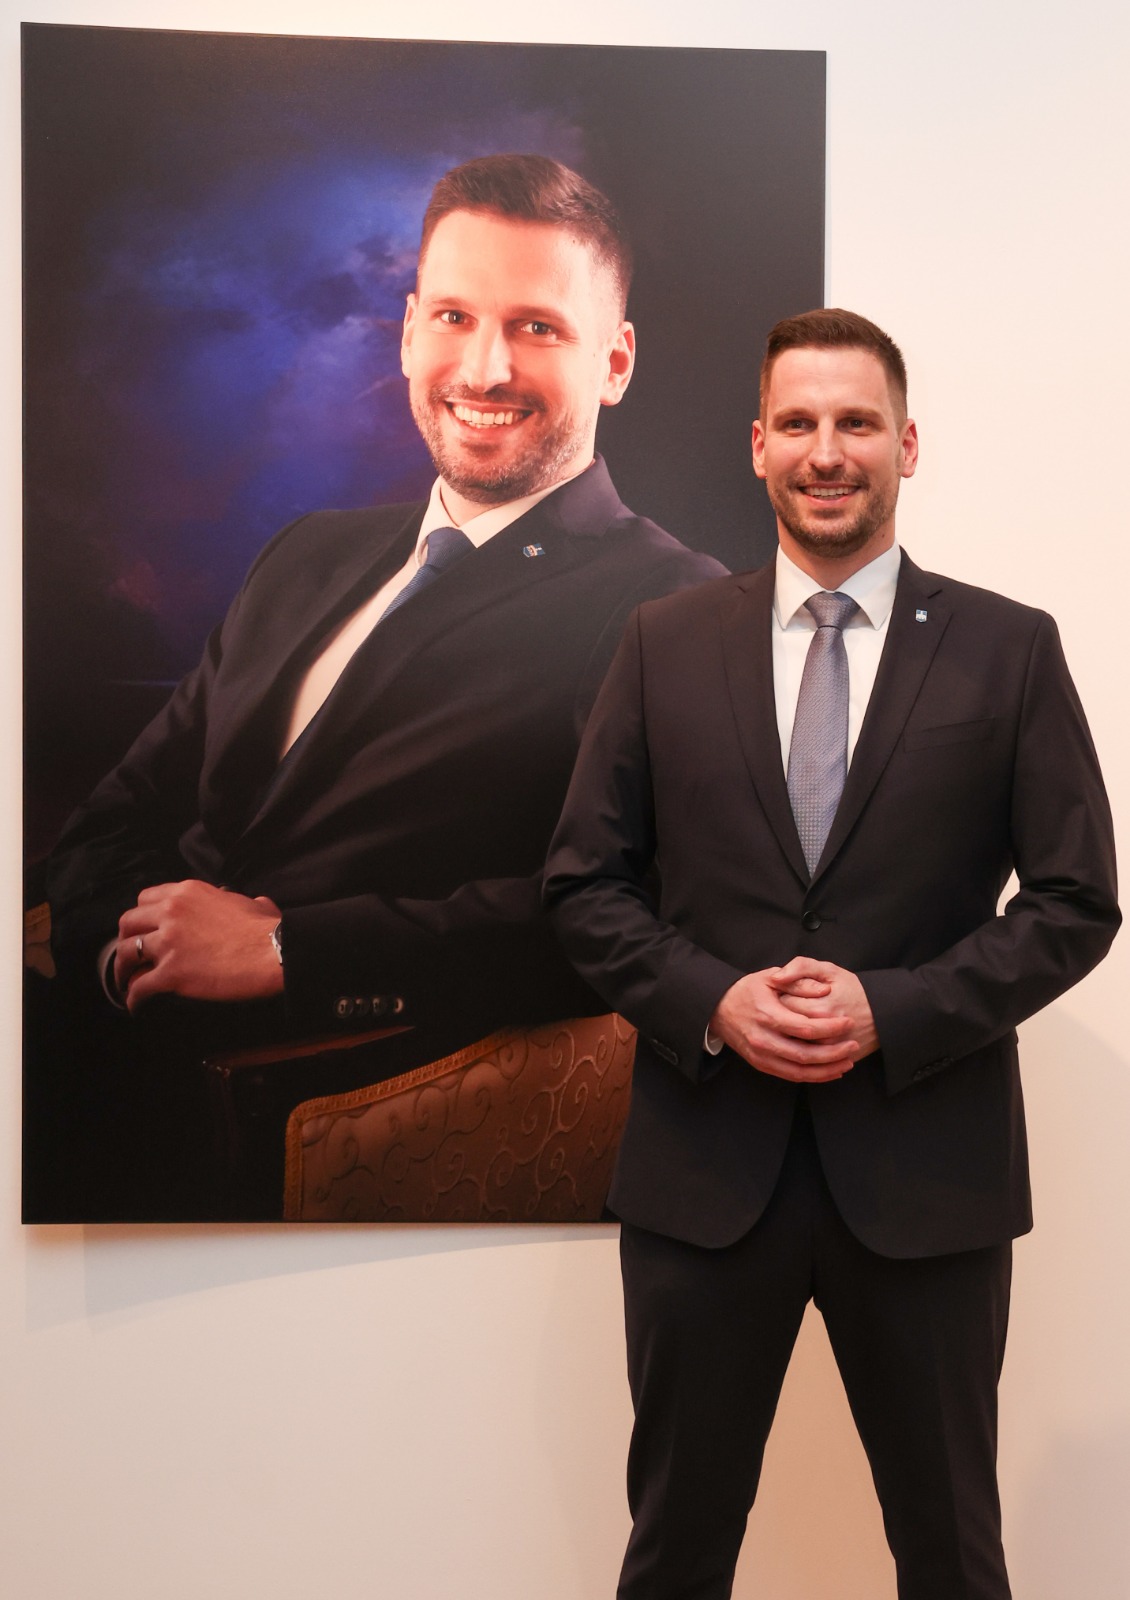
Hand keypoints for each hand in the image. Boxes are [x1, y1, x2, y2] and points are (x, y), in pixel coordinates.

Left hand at [114, 881, 283, 1011]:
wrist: (275, 952)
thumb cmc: (269, 930)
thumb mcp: (253, 904)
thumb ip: (243, 901)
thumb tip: (257, 903)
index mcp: (187, 893)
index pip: (145, 898)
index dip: (141, 916)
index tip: (144, 929)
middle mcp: (172, 912)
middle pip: (128, 923)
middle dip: (124, 940)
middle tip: (129, 956)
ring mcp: (169, 943)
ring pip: (125, 954)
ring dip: (122, 971)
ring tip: (125, 983)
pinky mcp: (171, 973)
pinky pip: (139, 987)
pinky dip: (134, 999)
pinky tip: (136, 1007)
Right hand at [709, 966, 857, 1082]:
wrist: (717, 1009)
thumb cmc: (746, 991)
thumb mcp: (769, 977)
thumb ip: (798, 982)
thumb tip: (825, 990)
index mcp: (767, 1015)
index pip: (805, 1028)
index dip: (830, 1028)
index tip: (848, 1022)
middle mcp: (764, 1039)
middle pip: (805, 1054)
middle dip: (834, 1053)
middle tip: (853, 1045)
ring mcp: (761, 1055)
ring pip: (800, 1071)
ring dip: (827, 1070)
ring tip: (848, 1062)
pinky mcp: (761, 1064)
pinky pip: (791, 1076)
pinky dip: (813, 1077)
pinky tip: (830, 1071)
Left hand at [774, 957, 879, 1058]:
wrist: (884, 1014)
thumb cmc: (853, 989)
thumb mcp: (829, 970)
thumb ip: (800, 967)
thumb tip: (776, 978)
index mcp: (819, 1008)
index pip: (784, 1004)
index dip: (783, 996)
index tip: (790, 992)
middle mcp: (823, 1034)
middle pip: (787, 1026)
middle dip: (785, 1015)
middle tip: (794, 1007)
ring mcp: (829, 1051)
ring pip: (795, 1045)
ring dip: (791, 1034)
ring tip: (800, 1021)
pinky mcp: (834, 1062)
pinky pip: (808, 1059)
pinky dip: (803, 1049)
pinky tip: (806, 1037)